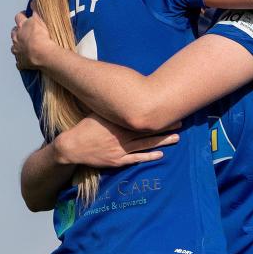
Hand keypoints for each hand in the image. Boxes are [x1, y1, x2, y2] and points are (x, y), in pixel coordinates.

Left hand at [11, 7, 55, 69]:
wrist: (43, 54)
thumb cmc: (43, 36)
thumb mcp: (41, 18)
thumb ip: (37, 9)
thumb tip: (33, 0)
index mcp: (22, 26)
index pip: (19, 17)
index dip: (22, 15)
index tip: (26, 15)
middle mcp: (16, 37)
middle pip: (14, 32)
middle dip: (18, 31)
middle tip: (26, 31)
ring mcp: (17, 50)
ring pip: (14, 46)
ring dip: (19, 45)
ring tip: (27, 46)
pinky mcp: (20, 61)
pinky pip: (19, 60)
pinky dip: (22, 59)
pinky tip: (27, 59)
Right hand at [52, 114, 180, 167]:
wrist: (72, 146)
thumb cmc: (85, 127)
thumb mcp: (99, 112)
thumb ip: (113, 106)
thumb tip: (125, 92)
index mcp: (118, 122)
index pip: (142, 116)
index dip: (157, 114)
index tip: (170, 109)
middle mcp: (122, 135)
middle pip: (148, 130)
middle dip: (165, 126)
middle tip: (180, 122)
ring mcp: (121, 149)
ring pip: (146, 144)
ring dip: (162, 141)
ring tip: (176, 137)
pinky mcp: (117, 160)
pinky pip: (136, 159)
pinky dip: (149, 157)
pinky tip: (160, 155)